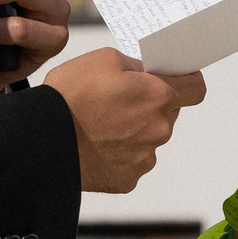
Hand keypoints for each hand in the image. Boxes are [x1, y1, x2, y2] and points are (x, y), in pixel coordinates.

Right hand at [45, 49, 203, 192]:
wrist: (41, 142)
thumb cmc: (69, 96)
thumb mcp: (103, 59)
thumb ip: (135, 65)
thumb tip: (148, 73)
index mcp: (159, 96)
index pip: (196, 87)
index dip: (187, 80)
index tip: (175, 78)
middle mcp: (160, 129)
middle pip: (167, 113)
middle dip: (149, 105)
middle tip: (117, 100)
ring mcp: (145, 158)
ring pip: (149, 138)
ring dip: (134, 130)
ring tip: (100, 125)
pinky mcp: (128, 179)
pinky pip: (131, 162)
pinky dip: (118, 154)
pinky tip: (96, 145)